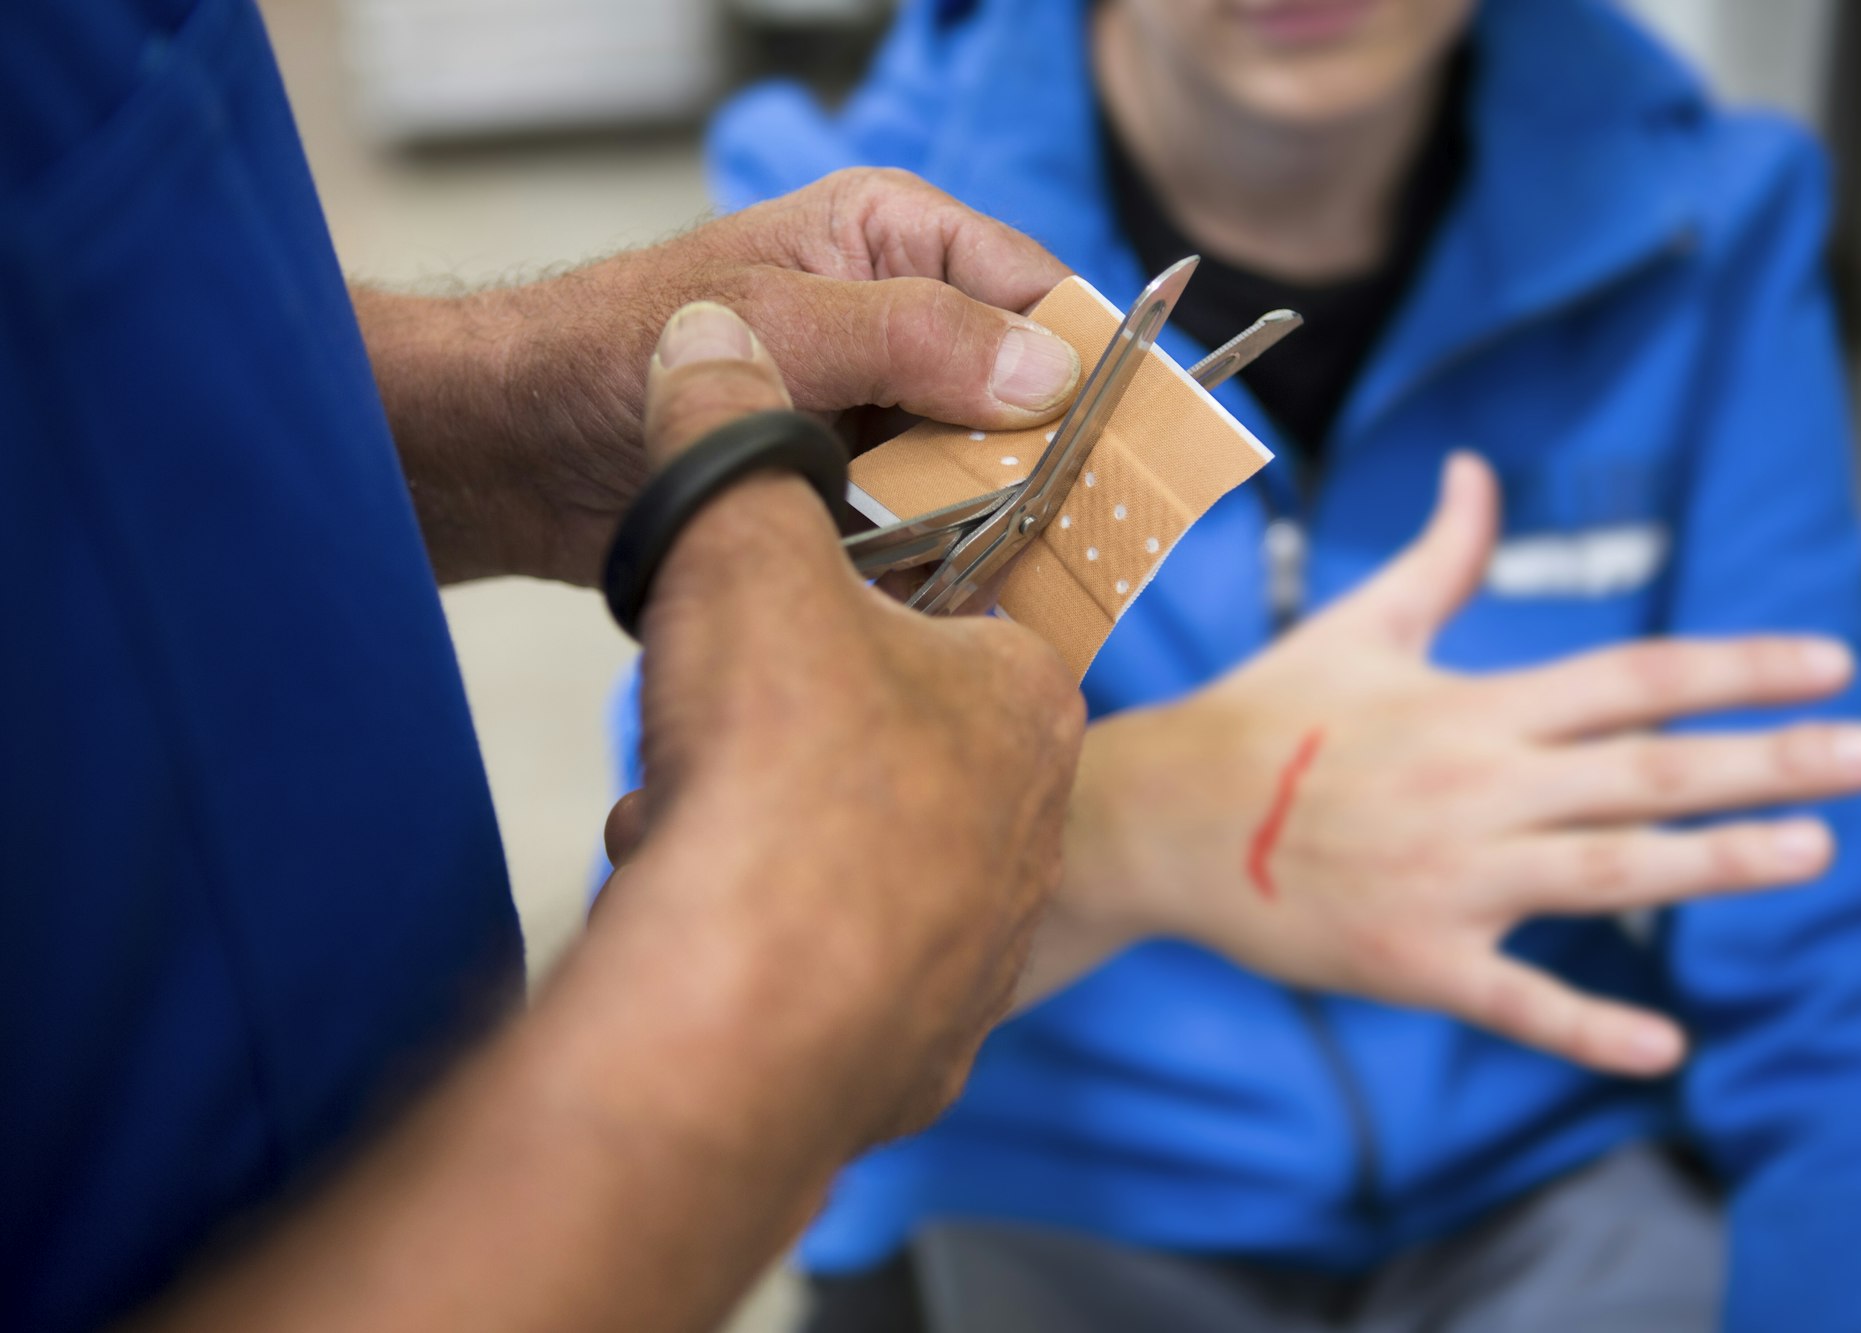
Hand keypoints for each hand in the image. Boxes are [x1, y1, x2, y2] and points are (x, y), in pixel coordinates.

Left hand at [360, 168, 1080, 584]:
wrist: (509, 451)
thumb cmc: (608, 351)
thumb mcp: (777, 328)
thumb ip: (915, 341)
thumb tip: (1047, 372)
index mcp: (895, 238)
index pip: (1037, 290)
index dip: (1093, 363)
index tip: (1142, 442)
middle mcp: (900, 321)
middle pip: (1024, 390)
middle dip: (1050, 457)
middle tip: (1085, 531)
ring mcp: (874, 411)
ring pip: (982, 467)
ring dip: (994, 521)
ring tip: (1020, 575)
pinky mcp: (846, 488)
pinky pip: (927, 524)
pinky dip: (940, 562)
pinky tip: (948, 597)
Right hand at [595, 301, 1085, 1147]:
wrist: (745, 1009)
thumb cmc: (781, 772)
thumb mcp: (744, 543)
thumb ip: (730, 429)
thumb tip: (710, 338)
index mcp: (1025, 700)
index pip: (960, 612)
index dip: (852, 597)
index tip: (777, 615)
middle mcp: (1030, 830)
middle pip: (889, 738)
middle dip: (781, 726)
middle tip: (713, 728)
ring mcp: (980, 948)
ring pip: (849, 854)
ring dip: (755, 828)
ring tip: (689, 820)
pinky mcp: (915, 1043)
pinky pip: (830, 964)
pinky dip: (757, 929)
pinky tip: (698, 908)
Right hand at [1049, 454, 1860, 1076]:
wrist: (1157, 816)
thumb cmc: (1265, 717)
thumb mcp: (1357, 627)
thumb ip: (1440, 558)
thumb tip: (1478, 469)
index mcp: (1470, 705)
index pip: (1631, 678)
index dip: (1734, 669)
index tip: (1830, 665)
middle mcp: (1472, 786)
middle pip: (1644, 769)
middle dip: (1766, 759)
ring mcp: (1445, 878)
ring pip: (1604, 873)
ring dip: (1716, 864)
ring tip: (1817, 851)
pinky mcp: (1411, 960)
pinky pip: (1513, 999)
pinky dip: (1587, 1028)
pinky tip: (1665, 1050)